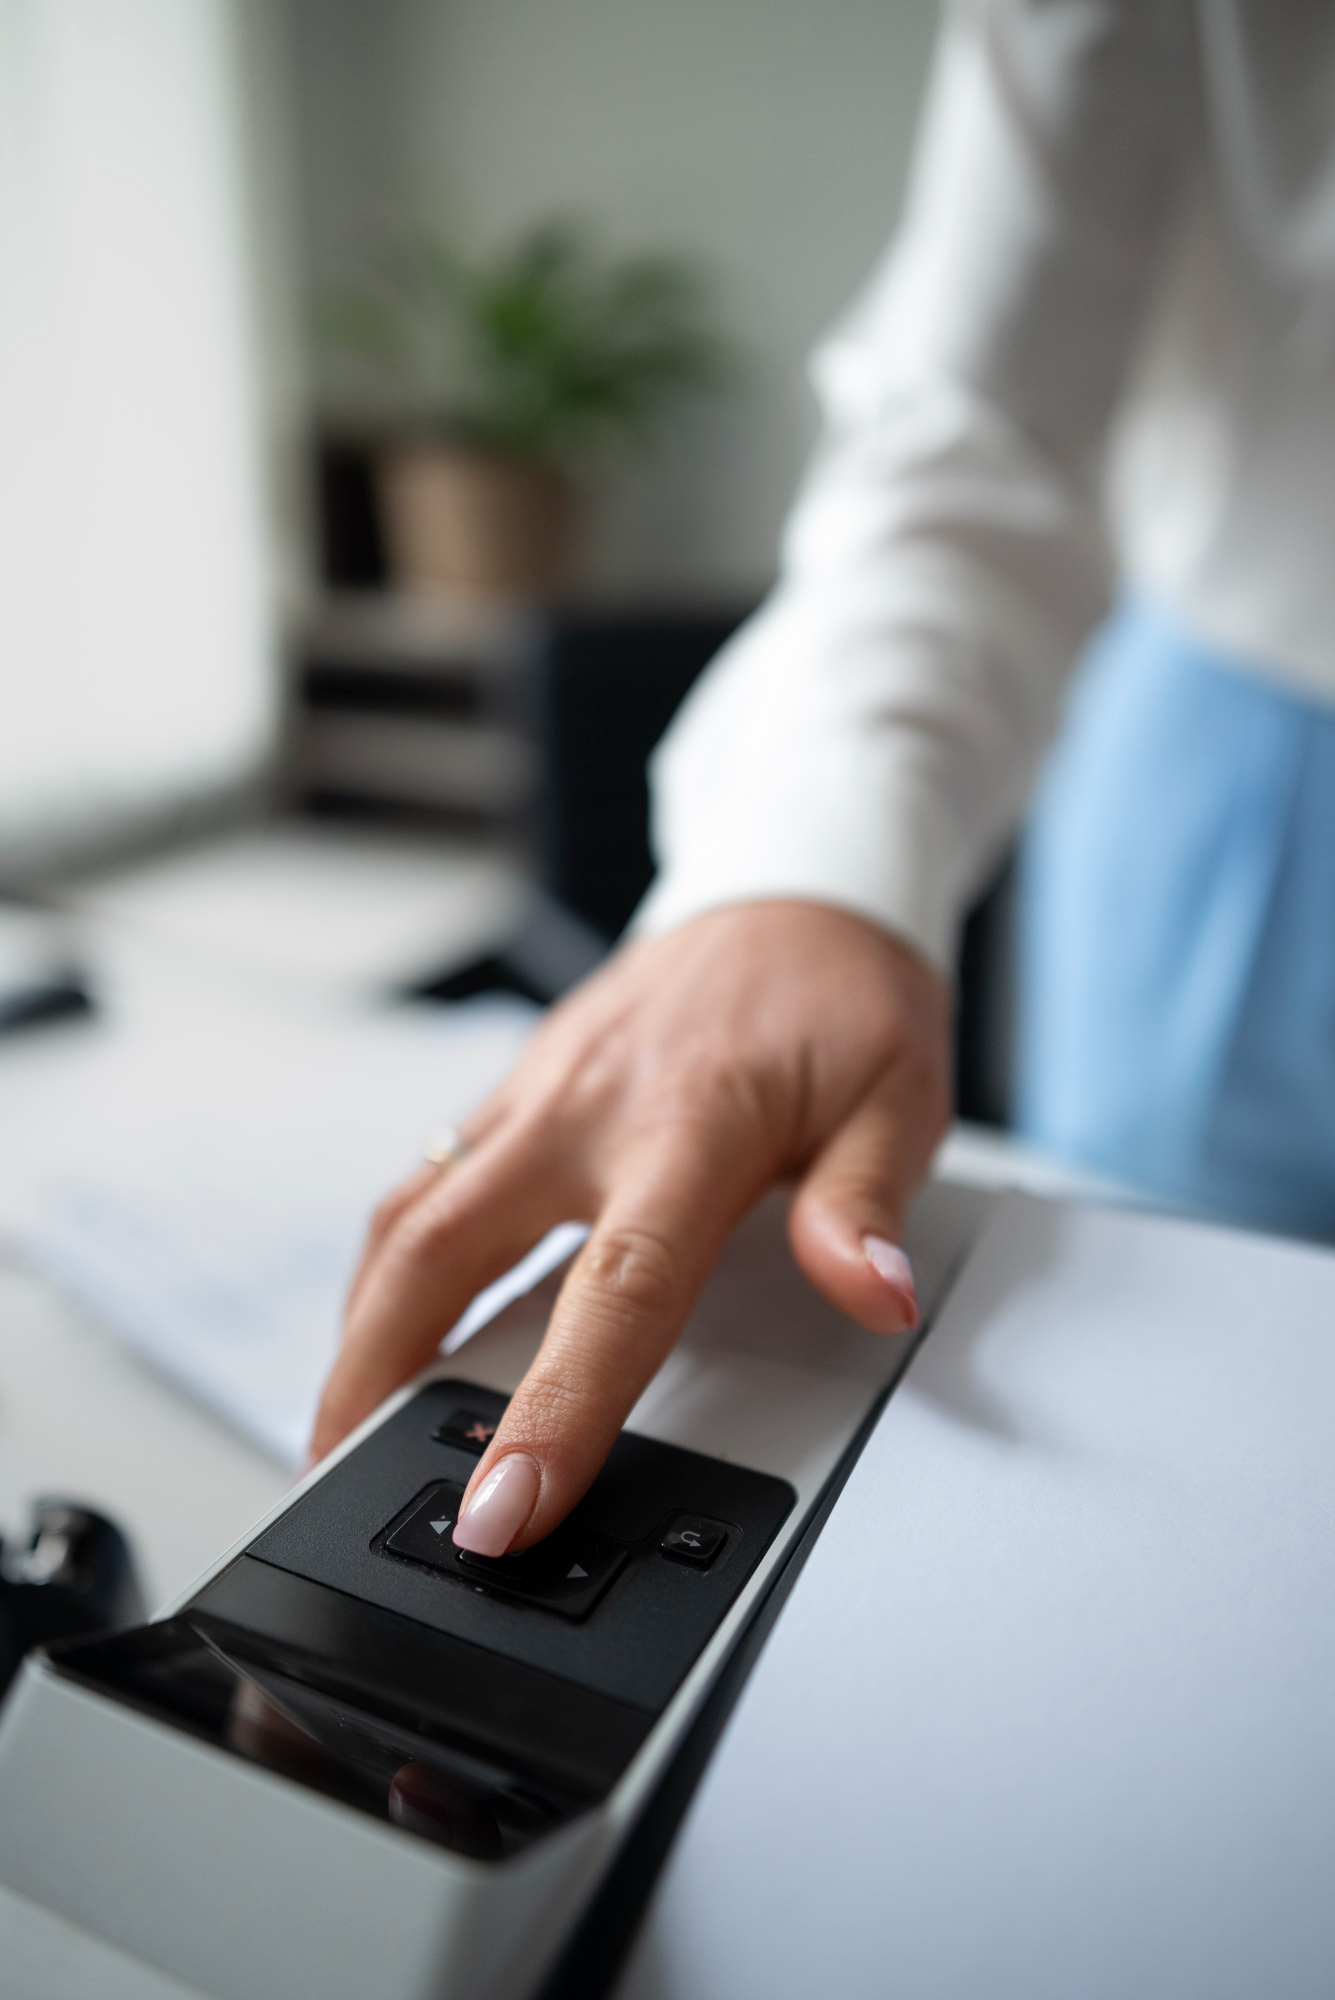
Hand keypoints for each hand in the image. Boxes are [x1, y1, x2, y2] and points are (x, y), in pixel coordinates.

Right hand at [309, 900, 951, 1554]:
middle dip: (374, 1376)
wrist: (794, 886)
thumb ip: (865, 1207)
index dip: (552, 1411)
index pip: (612, 1292)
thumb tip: (873, 1299)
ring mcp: (536, 1090)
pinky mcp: (517, 1084)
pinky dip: (396, 1262)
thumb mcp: (899, 1099)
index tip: (501, 1508)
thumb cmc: (844, 999)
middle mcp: (584, 1108)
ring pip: (407, 1214)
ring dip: (364, 1323)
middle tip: (339, 1478)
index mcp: (688, 1126)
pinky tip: (395, 1319)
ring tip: (345, 1422)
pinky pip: (431, 1178)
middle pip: (435, 1250)